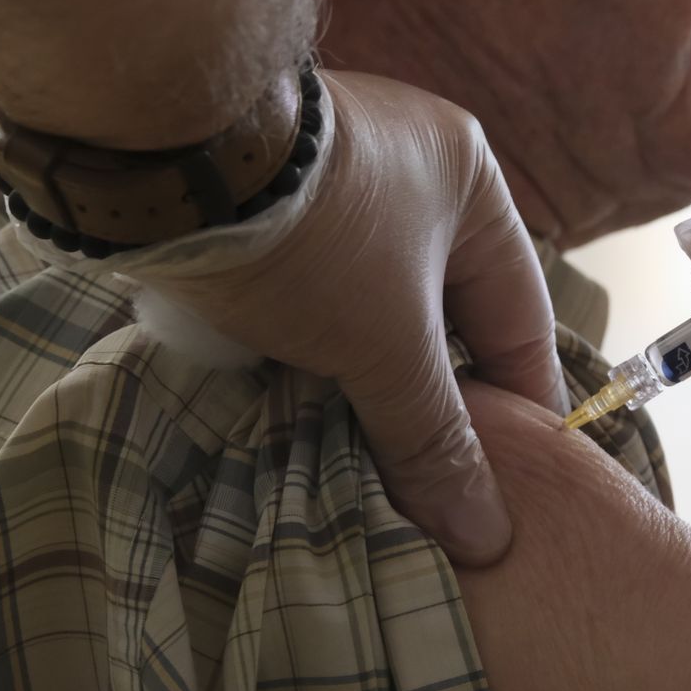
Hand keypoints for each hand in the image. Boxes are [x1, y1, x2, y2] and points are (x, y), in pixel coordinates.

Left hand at [131, 70, 563, 564]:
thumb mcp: (386, 348)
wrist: (166, 157)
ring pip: (375, 305)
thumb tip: (485, 533)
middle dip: (434, 398)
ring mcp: (336, 177)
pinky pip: (314, 288)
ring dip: (368, 376)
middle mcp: (414, 168)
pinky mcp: (267, 196)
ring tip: (368, 459)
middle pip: (444, 314)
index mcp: (474, 184)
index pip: (521, 317)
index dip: (524, 406)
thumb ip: (435, 439)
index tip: (520, 481)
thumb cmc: (315, 241)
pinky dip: (313, 344)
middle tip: (436, 483)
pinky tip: (301, 402)